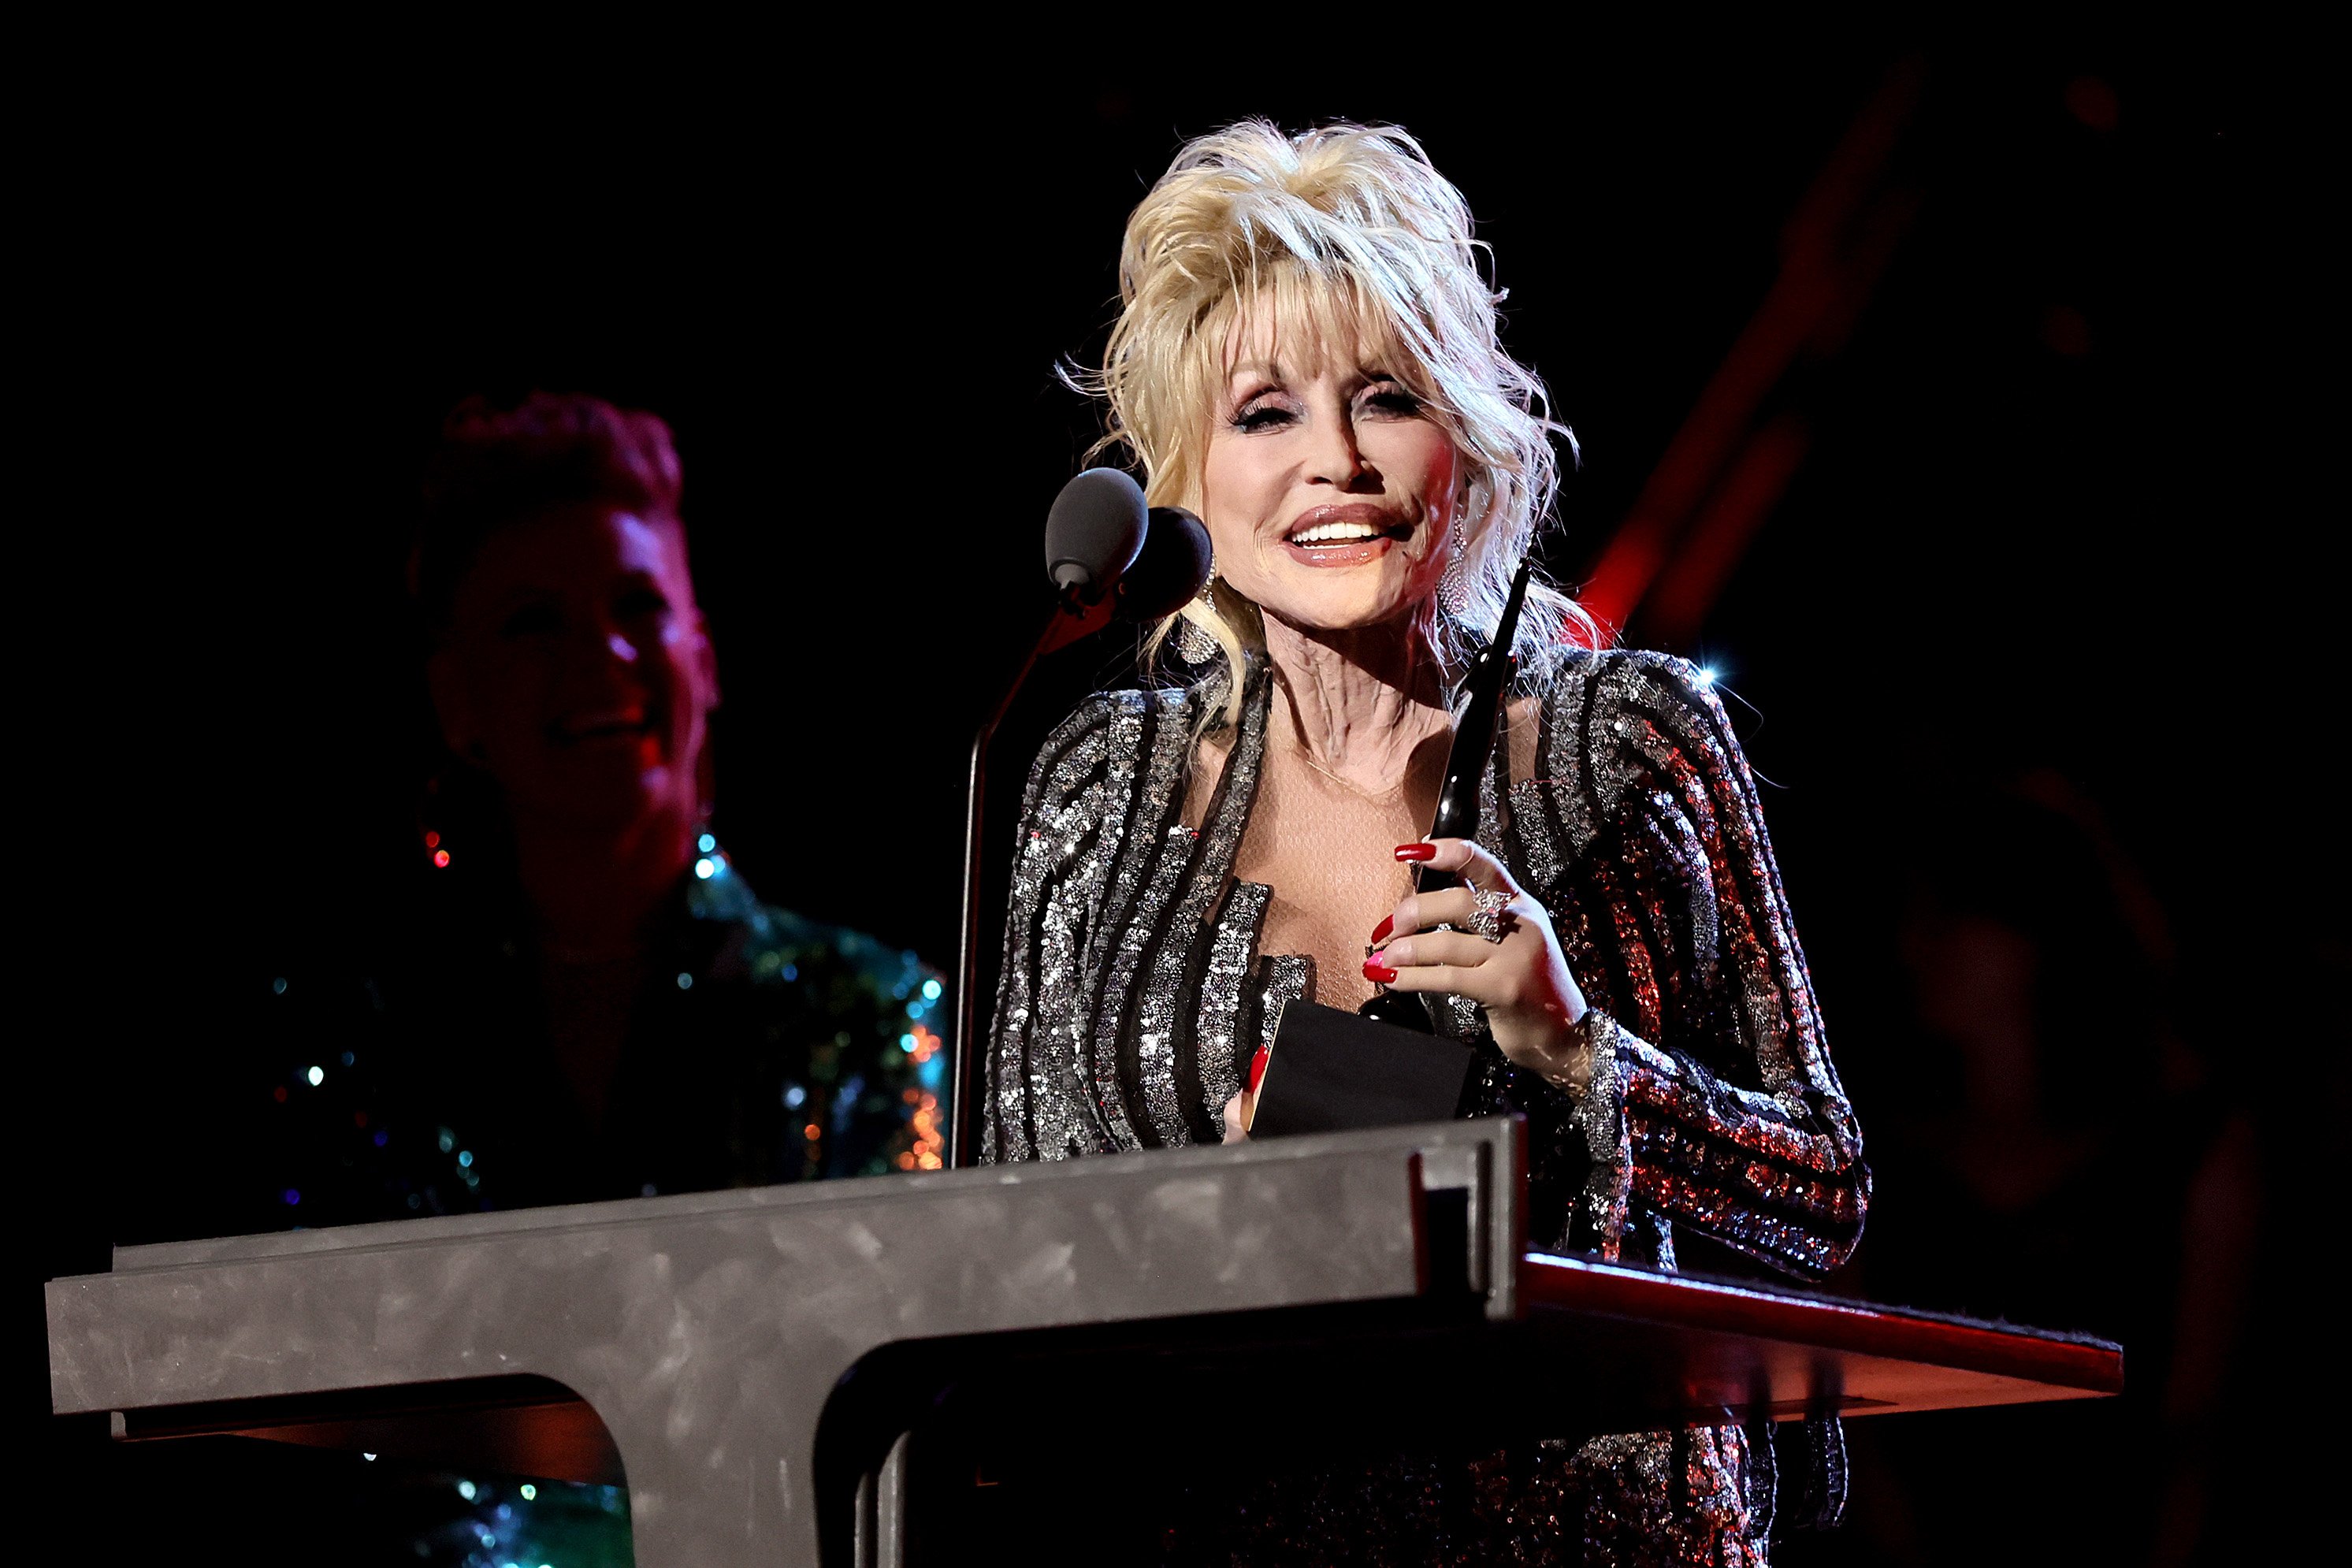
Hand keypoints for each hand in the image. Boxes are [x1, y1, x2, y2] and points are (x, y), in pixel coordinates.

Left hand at [1367, 839, 1593, 1093]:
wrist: (1563, 1032)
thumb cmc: (1529, 982)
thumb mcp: (1512, 936)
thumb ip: (1478, 911)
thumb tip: (1423, 893)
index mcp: (1520, 903)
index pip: (1484, 865)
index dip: (1447, 851)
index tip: (1411, 850)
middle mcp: (1521, 924)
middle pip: (1459, 901)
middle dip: (1415, 910)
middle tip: (1388, 926)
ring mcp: (1515, 957)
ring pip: (1447, 943)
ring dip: (1405, 950)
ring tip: (1382, 959)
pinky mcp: (1503, 988)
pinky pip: (1446, 977)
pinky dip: (1412, 978)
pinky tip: (1392, 980)